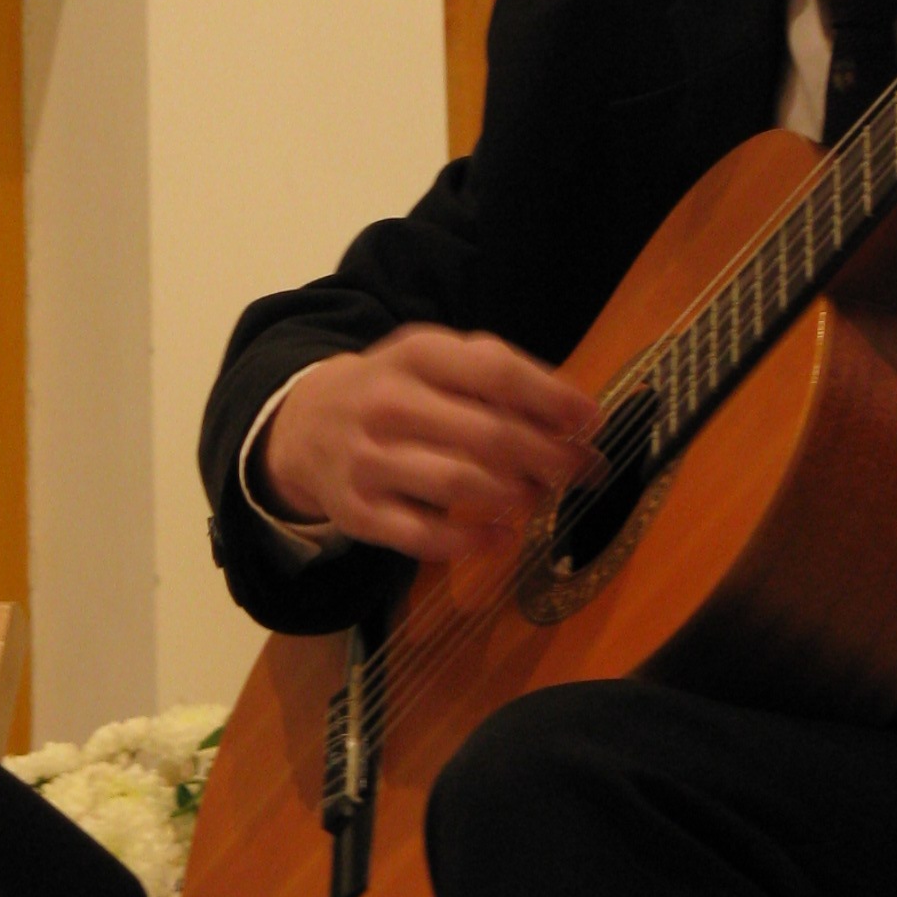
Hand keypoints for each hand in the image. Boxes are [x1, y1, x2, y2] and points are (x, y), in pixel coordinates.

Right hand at [258, 325, 601, 561]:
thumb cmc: (394, 388)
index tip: (592, 421)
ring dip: (514, 496)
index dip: (552, 399)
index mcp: (417, 354)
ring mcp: (369, 459)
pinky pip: (421, 535)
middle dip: (548, 456)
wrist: (304, 422)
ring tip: (540, 498)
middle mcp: (390, 402)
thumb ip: (495, 375)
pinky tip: (503, 538)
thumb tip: (572, 413)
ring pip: (457, 484)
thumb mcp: (434, 360)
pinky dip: (471, 542)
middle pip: (487, 434)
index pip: (496, 372)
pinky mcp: (358, 511)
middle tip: (582, 470)